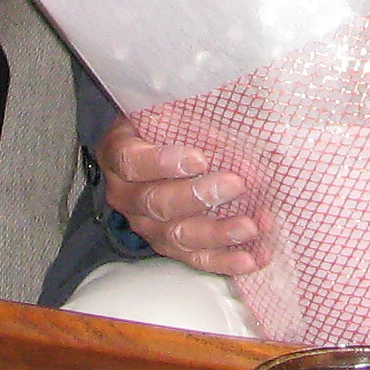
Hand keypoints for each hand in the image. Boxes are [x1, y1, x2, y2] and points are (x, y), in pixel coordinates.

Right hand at [95, 120, 266, 275]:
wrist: (148, 154)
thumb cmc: (161, 126)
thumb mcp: (162, 108)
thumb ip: (182, 111)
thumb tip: (228, 110)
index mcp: (118, 155)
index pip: (132, 161)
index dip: (163, 162)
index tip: (199, 158)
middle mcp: (127, 196)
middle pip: (157, 203)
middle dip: (199, 196)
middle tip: (236, 184)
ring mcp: (146, 226)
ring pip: (177, 236)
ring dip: (217, 233)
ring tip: (250, 226)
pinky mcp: (167, 247)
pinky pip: (193, 259)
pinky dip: (224, 261)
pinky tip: (251, 259)